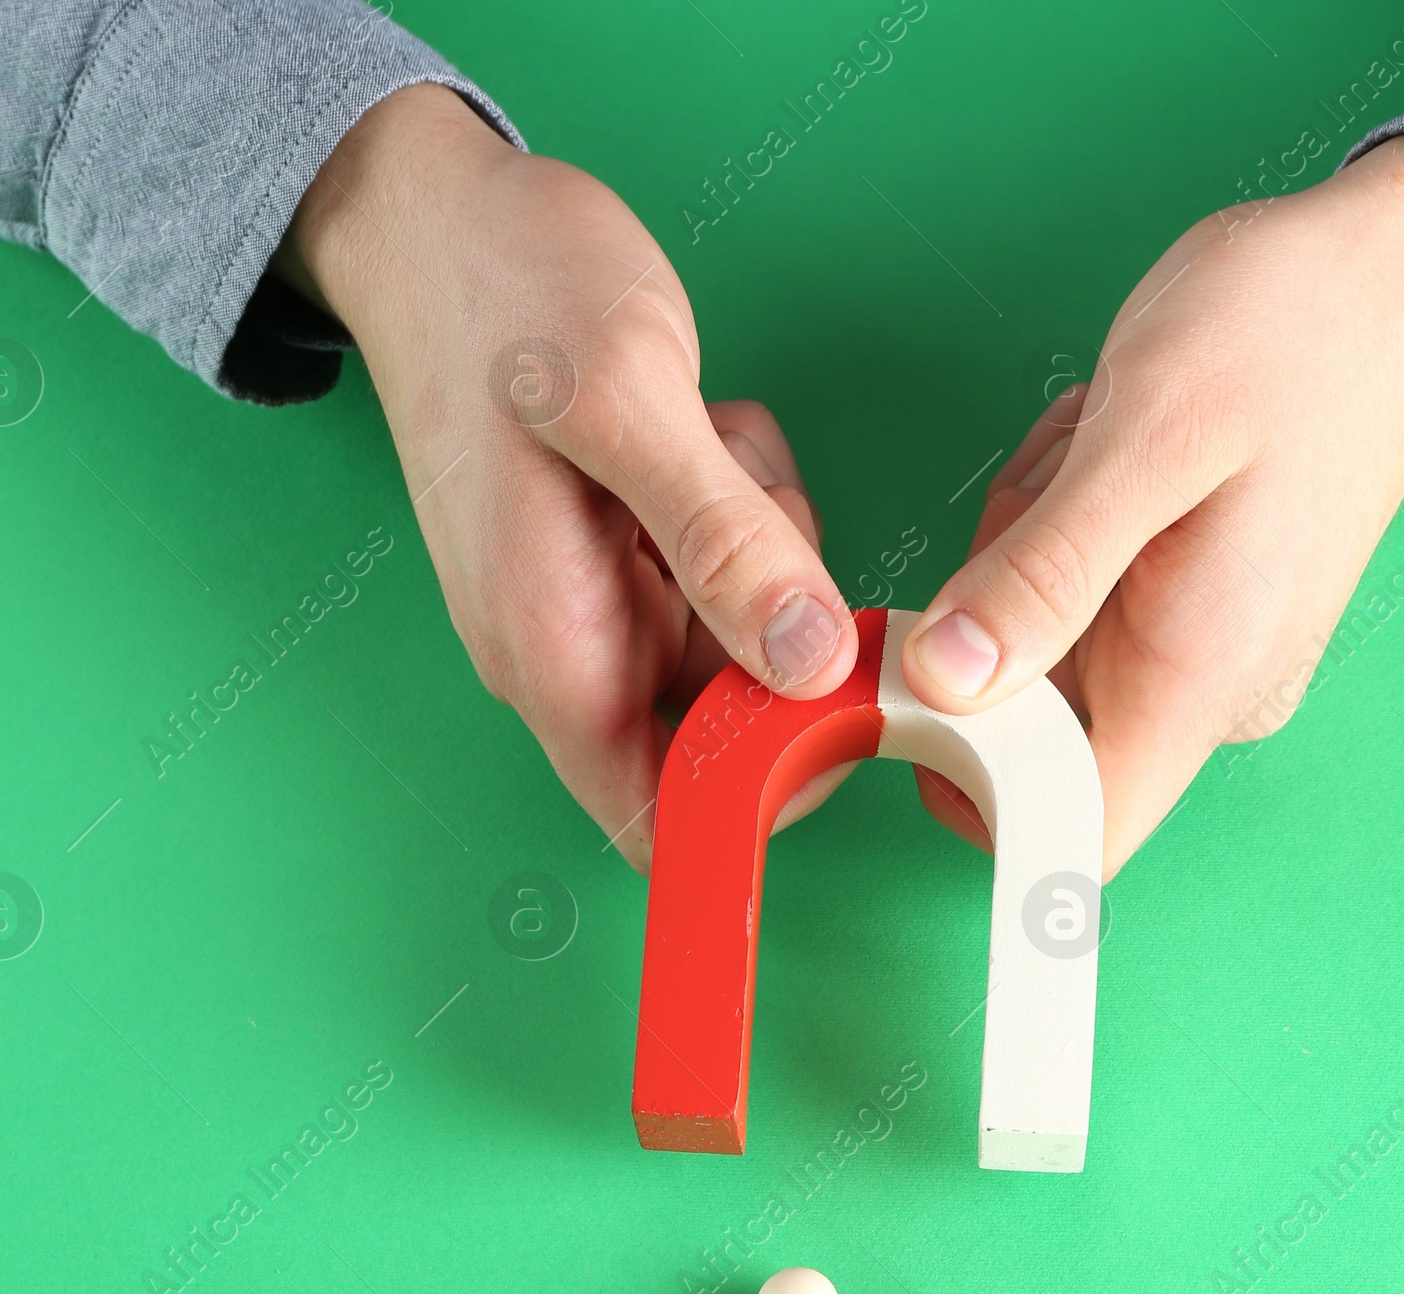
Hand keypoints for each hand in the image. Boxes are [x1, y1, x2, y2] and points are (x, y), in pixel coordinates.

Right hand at [279, 85, 855, 868]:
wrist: (428, 213)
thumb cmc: (501, 292)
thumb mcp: (627, 404)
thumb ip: (723, 542)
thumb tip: (809, 663)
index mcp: (555, 654)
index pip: (663, 821)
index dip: (757, 799)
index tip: (828, 705)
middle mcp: (572, 651)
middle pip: (725, 729)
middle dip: (780, 644)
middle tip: (769, 524)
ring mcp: (599, 603)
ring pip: (739, 644)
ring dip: (767, 557)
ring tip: (716, 451)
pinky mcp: (626, 555)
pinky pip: (727, 575)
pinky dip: (746, 512)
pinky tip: (704, 435)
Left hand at [899, 137, 1403, 876]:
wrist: (1401, 270)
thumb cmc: (1297, 333)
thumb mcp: (1149, 437)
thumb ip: (1044, 574)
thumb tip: (948, 684)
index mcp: (1199, 679)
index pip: (1071, 834)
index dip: (978, 795)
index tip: (932, 689)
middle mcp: (1203, 692)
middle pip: (1028, 730)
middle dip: (998, 615)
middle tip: (1058, 490)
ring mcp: (1196, 653)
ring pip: (1038, 654)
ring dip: (1028, 550)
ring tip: (1100, 453)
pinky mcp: (1184, 610)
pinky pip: (1071, 604)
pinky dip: (1058, 530)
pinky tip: (1110, 456)